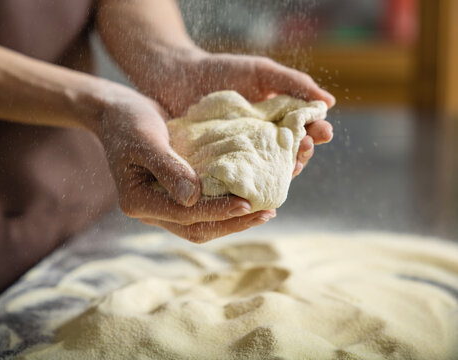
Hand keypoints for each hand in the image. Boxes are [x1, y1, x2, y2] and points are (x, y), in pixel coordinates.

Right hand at [95, 84, 275, 242]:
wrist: (119, 112)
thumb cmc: (129, 120)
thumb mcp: (146, 139)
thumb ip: (168, 167)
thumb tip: (193, 198)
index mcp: (138, 201)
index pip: (184, 215)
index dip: (217, 211)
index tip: (247, 204)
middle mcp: (151, 210)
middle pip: (197, 228)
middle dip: (233, 223)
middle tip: (267, 213)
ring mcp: (164, 204)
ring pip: (203, 224)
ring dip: (234, 219)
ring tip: (265, 209)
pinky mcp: (175, 195)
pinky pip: (204, 208)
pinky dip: (226, 205)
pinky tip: (250, 197)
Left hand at [145, 52, 334, 176]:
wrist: (177, 76)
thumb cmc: (221, 71)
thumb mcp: (260, 71)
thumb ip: (292, 82)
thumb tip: (330, 102)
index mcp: (276, 121)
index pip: (303, 132)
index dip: (315, 134)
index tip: (323, 133)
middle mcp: (262, 142)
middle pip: (289, 156)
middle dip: (300, 155)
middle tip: (304, 152)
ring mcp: (241, 156)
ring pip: (266, 172)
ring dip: (278, 172)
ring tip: (285, 169)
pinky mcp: (219, 168)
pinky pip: (236, 179)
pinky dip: (246, 182)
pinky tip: (252, 183)